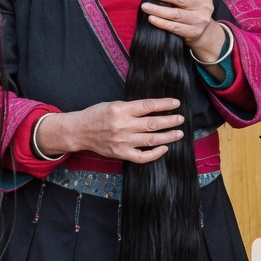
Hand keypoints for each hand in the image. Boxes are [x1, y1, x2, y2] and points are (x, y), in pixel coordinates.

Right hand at [37, 99, 184, 163]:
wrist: (79, 131)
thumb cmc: (95, 115)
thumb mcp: (112, 104)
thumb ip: (131, 108)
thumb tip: (153, 109)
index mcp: (120, 110)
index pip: (148, 106)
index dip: (164, 105)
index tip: (176, 104)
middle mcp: (123, 125)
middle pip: (153, 123)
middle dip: (170, 121)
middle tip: (180, 119)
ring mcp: (123, 141)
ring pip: (151, 139)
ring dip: (168, 136)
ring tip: (178, 133)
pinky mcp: (121, 153)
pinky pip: (142, 156)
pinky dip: (155, 153)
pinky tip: (164, 148)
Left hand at [140, 0, 224, 61]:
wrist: (205, 32)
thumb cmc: (191, 8)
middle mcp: (204, 5)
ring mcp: (200, 20)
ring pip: (176, 14)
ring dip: (158, 9)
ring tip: (145, 6)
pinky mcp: (194, 32)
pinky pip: (174, 27)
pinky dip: (161, 22)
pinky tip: (151, 18)